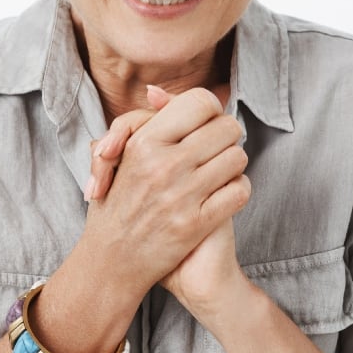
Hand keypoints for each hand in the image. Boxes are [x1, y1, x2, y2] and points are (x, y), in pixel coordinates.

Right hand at [80, 85, 250, 294]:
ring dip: (232, 165)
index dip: (210, 110)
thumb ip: (138, 122)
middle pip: (227, 128)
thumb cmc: (114, 205)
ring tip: (216, 174)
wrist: (112, 261)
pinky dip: (237, 191)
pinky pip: (240, 191)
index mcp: (143, 143)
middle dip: (225, 137)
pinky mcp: (197, 223)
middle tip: (214, 150)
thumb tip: (157, 91)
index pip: (200, 103)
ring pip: (238, 157)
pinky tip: (221, 196)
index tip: (205, 124)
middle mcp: (163, 165)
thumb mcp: (116, 158)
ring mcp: (182, 195)